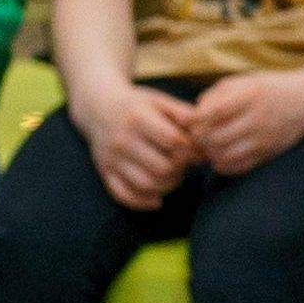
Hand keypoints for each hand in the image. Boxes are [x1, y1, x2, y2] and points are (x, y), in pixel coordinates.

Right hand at [70, 79, 199, 211]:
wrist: (97, 108)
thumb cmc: (136, 105)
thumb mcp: (159, 100)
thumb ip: (184, 114)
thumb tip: (206, 136)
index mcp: (138, 119)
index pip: (173, 141)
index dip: (191, 148)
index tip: (196, 149)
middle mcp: (122, 141)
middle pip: (162, 167)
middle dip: (180, 169)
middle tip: (184, 163)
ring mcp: (112, 159)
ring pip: (146, 185)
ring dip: (167, 186)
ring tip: (173, 176)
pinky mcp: (105, 172)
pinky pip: (124, 195)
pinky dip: (143, 202)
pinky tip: (157, 199)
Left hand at [187, 72, 303, 177]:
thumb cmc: (267, 90)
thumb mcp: (242, 82)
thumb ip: (213, 96)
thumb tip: (188, 117)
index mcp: (250, 96)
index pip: (213, 113)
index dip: (195, 119)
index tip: (190, 119)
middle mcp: (258, 118)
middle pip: (214, 137)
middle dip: (198, 138)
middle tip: (196, 135)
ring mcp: (264, 139)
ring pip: (223, 155)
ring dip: (208, 153)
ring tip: (208, 145)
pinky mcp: (268, 154)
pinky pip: (237, 167)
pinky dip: (222, 164)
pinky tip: (221, 154)